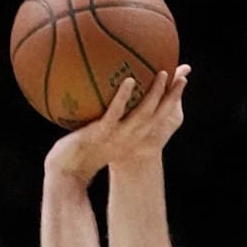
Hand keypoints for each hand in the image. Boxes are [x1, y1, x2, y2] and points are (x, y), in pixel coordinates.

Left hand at [44, 64, 190, 185]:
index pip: (157, 118)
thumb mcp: (97, 135)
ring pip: (143, 113)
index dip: (171, 102)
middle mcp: (130, 138)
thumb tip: (103, 96)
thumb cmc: (78, 152)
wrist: (65, 172)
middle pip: (158, 115)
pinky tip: (129, 81)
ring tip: (163, 74)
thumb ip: (106, 118)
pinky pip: (116, 113)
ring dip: (155, 94)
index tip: (181, 83)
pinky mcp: (102, 132)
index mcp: (132, 138)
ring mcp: (117, 135)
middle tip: (181, 76)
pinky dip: (123, 97)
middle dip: (171, 97)